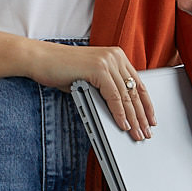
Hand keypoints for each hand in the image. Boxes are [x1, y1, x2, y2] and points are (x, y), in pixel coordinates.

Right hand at [24, 42, 155, 138]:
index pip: (138, 83)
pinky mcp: (99, 69)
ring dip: (133, 119)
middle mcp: (116, 56)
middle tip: (146, 132)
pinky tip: (123, 125)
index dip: (146, 104)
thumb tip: (122, 113)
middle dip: (141, 115)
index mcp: (117, 56)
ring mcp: (108, 61)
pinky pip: (114, 97)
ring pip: (126, 96)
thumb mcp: (91, 80)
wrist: (41, 59)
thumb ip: (107, 89)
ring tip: (137, 134)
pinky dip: (119, 114)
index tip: (150, 119)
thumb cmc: (62, 70)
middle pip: (135, 91)